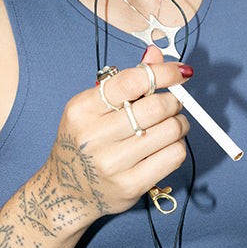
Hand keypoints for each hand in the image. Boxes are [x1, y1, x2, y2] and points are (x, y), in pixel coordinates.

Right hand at [39, 46, 190, 227]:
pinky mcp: (131, 186)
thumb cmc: (83, 142)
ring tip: (170, 125)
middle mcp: (94, 137)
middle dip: (174, 100)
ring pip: (171, 130)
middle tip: (172, 103)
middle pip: (157, 106)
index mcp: (82, 110)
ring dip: (179, 123)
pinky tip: (166, 145)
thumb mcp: (92, 108)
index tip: (180, 72)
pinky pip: (174, 156)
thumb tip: (155, 56)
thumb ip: (125, 81)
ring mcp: (112, 164)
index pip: (132, 81)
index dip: (163, 72)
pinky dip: (178, 145)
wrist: (66, 191)